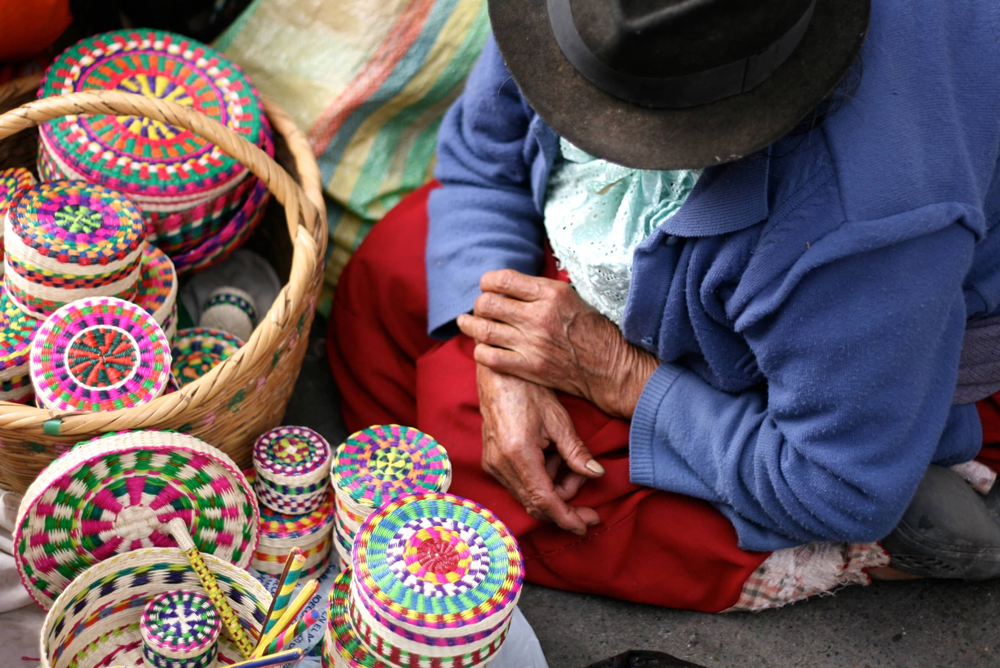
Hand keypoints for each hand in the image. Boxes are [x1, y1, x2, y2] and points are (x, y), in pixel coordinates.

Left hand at [458, 269, 659, 417]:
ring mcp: (532, 343)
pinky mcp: (530, 367)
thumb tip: (515, 283)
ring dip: (471, 326)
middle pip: (488, 304)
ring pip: (484, 330)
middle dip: (480, 304)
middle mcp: (538, 316)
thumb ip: (543, 289)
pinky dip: (481, 351)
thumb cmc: (594, 329)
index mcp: (550, 293)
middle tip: (482, 308)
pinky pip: (491, 358)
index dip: (488, 282)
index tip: (488, 286)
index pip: (502, 279)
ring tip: (467, 324)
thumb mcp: (574, 296)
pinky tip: (482, 348)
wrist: (610, 367)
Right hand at [477, 363, 602, 534]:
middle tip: (584, 478)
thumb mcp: (559, 420)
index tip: (587, 524)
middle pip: (537, 504)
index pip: (545, 501)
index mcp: (518, 454)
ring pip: (529, 496)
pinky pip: (520, 484)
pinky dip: (540, 479)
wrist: (497, 374)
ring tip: (564, 456)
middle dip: (565, 501)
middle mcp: (500, 464)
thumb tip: (597, 475)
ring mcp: (492, 464)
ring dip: (553, 486)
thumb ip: (577, 452)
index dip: (567, 517)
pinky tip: (549, 457)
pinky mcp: (491, 462)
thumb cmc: (528, 390)